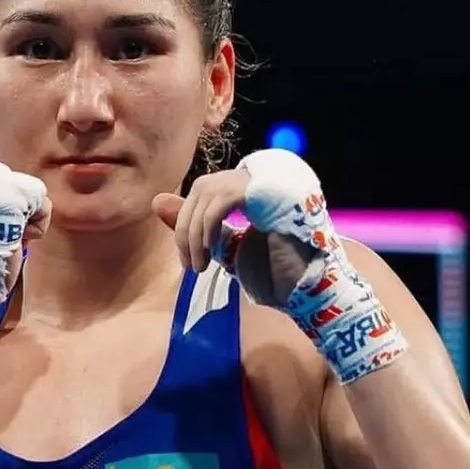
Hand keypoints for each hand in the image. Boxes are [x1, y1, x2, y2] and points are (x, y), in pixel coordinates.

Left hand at [154, 149, 407, 383]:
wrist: (312, 294)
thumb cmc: (277, 273)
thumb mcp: (226, 247)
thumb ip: (196, 224)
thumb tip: (157, 199)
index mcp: (258, 185)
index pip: (206, 189)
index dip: (188, 222)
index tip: (188, 259)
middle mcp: (268, 174)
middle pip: (203, 187)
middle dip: (186, 229)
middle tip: (190, 267)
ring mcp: (274, 178)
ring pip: (209, 191)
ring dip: (194, 232)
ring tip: (199, 267)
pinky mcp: (274, 190)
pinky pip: (223, 198)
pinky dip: (207, 226)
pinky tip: (209, 254)